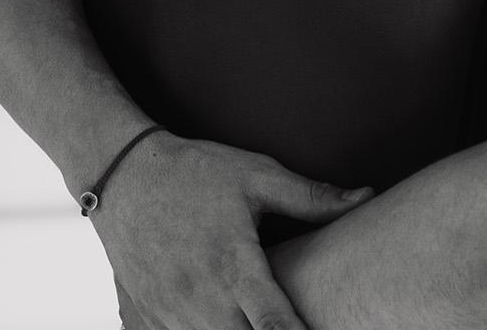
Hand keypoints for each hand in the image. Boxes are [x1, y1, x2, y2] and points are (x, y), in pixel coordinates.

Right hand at [91, 133, 370, 329]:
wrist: (121, 175)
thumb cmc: (194, 172)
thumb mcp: (256, 175)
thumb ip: (311, 197)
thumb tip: (365, 198)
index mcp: (233, 265)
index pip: (274, 323)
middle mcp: (200, 298)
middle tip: (292, 322)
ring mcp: (169, 313)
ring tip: (252, 318)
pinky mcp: (147, 318)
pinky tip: (218, 317)